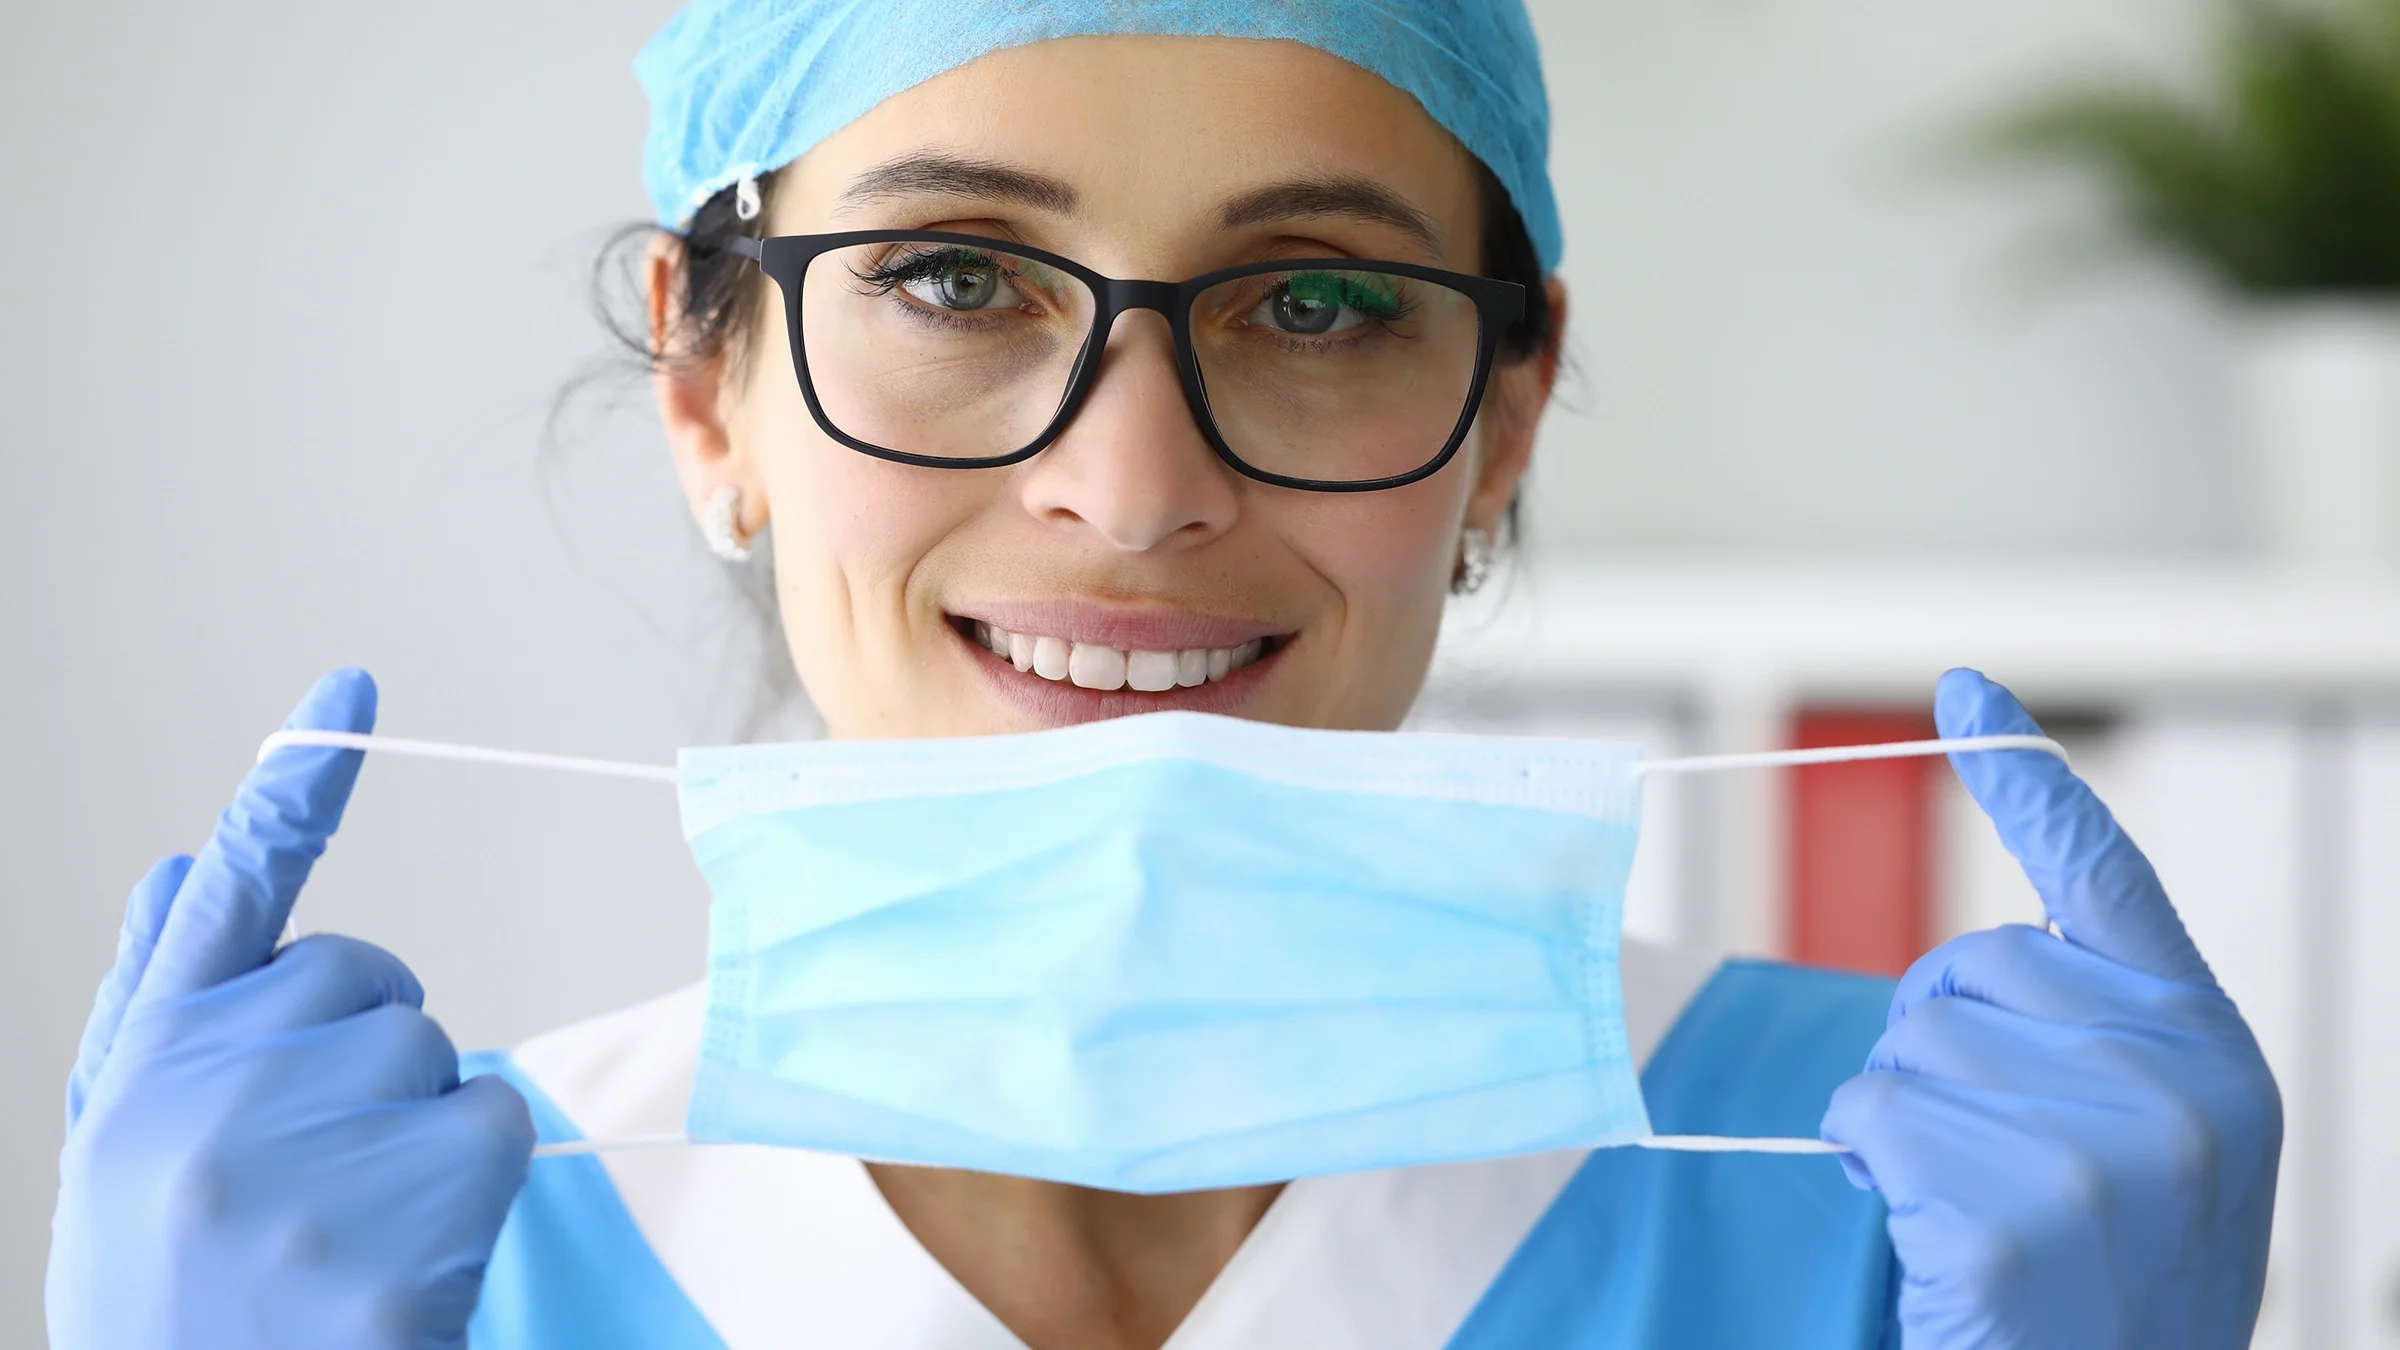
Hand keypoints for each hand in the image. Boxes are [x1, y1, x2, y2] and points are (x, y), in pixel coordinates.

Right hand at [47, 670, 534, 1349]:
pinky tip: (396, 1258)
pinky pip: (493, 1120)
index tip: (351, 686)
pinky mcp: (409, 1212)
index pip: (228, 887)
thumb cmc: (175, 1293)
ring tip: (338, 1229)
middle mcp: (219, 1084)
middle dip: (364, 1051)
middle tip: (307, 1172)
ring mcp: (313, 1148)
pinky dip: (469, 1182)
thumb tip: (172, 865)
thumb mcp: (117, 1153)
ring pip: (438, 1052)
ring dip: (414, 1127)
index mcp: (146, 1060)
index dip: (293, 787)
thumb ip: (153, 1010)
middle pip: (370, 980)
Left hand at [1820, 669, 2280, 1348]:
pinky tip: (1938, 1236)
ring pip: (1904, 1044)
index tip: (1963, 692)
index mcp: (2212, 1048)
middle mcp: (2173, 1083)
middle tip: (1990, 1147)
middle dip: (1942, 1042)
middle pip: (1966, 967)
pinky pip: (1868, 1114)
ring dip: (1904, 1117)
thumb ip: (2099, 1035)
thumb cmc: (2115, 1277)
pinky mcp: (2009, 1213)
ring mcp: (2096, 1150)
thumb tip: (1980, 965)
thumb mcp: (2155, 1137)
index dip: (2028, 784)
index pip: (2111, 878)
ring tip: (1975, 1205)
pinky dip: (1870, 1165)